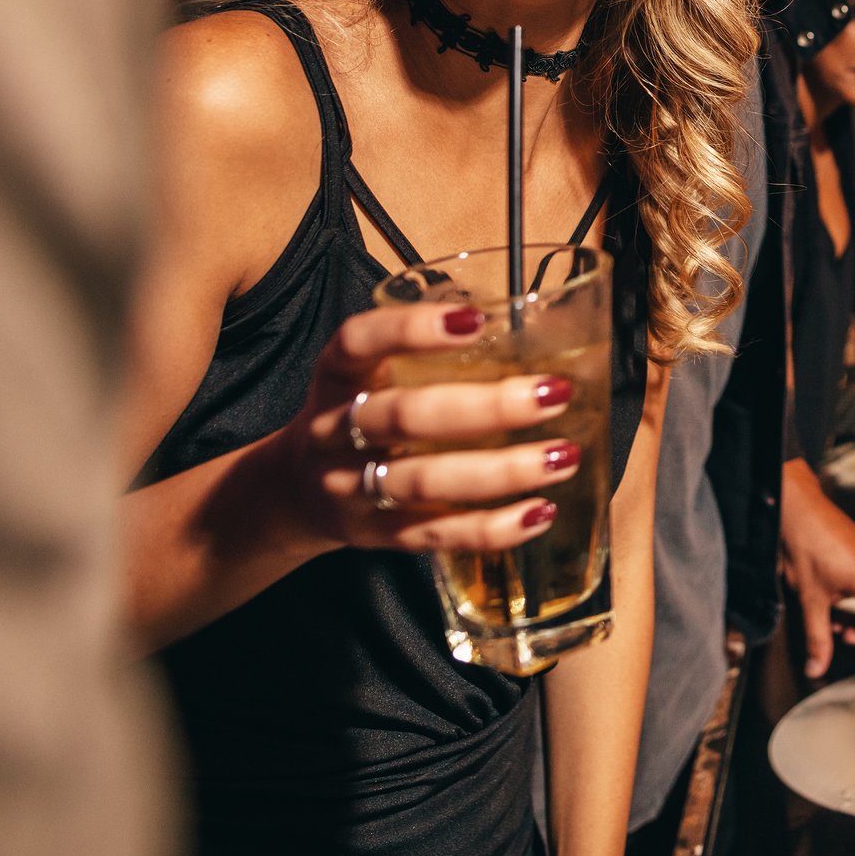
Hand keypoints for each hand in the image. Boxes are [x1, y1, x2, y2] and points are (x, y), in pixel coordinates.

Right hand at [266, 302, 581, 558]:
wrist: (292, 490)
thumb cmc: (360, 413)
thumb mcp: (369, 373)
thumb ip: (427, 352)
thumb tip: (526, 323)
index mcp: (338, 376)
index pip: (359, 342)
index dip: (412, 328)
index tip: (476, 320)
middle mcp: (336, 430)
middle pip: (405, 417)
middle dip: (486, 407)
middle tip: (553, 394)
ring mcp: (352, 488)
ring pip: (425, 481)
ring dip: (502, 470)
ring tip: (562, 455)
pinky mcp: (374, 535)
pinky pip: (434, 534)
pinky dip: (491, 529)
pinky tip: (539, 513)